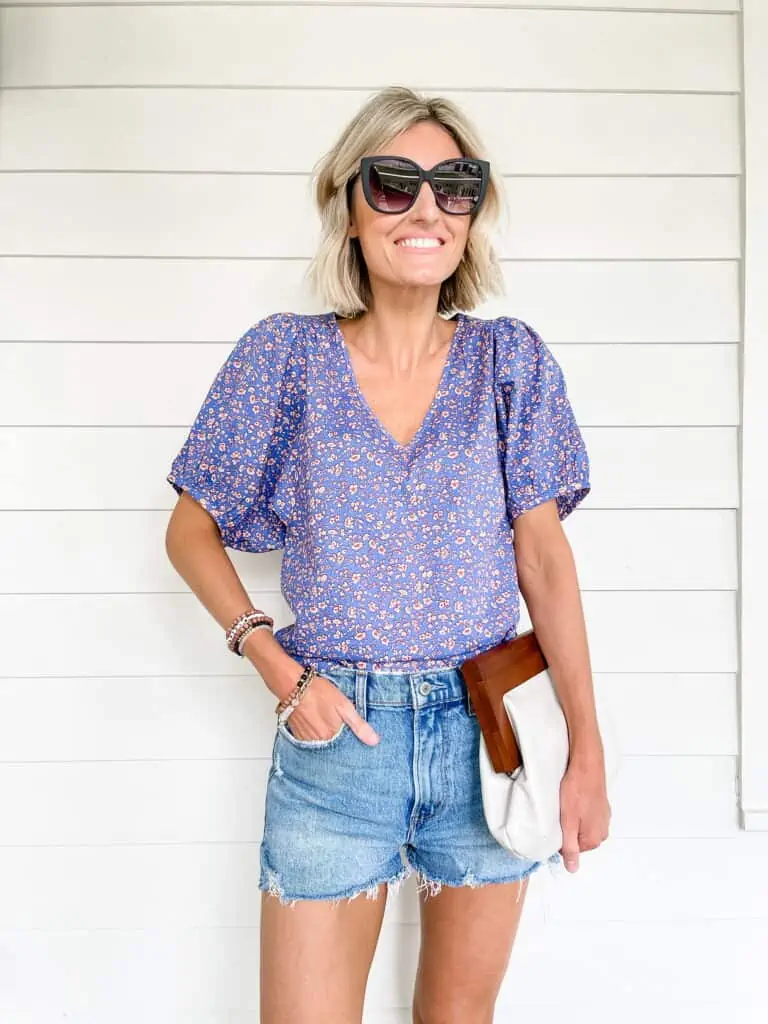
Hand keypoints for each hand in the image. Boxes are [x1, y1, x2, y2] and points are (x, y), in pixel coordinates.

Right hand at [282, 673, 379, 745]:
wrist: (293, 685)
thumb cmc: (319, 692)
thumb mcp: (344, 705)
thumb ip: (359, 725)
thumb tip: (374, 741)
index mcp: (332, 736)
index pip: (346, 750)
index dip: (352, 746)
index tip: (356, 743)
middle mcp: (319, 742)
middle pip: (333, 750)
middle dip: (340, 745)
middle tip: (341, 734)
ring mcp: (306, 740)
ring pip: (322, 746)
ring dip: (327, 741)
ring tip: (329, 728)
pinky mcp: (298, 735)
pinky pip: (311, 742)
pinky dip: (317, 737)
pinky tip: (318, 727)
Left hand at [558, 755, 611, 872]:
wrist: (587, 765)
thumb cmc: (576, 791)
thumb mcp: (568, 822)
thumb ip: (570, 847)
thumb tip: (572, 869)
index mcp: (594, 839)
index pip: (571, 850)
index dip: (560, 837)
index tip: (556, 823)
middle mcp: (602, 831)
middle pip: (578, 838)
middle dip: (568, 828)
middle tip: (562, 812)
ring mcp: (604, 817)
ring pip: (583, 825)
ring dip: (574, 818)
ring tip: (568, 804)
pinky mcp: (602, 805)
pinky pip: (588, 814)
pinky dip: (580, 809)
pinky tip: (575, 798)